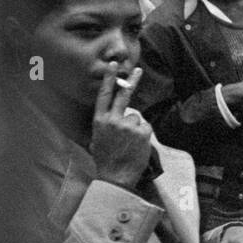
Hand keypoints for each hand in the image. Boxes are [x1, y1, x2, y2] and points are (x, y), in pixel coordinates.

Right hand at [91, 64, 153, 190]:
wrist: (116, 176)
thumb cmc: (106, 160)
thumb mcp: (97, 140)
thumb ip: (105, 125)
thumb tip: (113, 117)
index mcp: (99, 121)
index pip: (104, 96)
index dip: (109, 80)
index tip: (113, 66)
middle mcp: (113, 120)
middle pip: (124, 96)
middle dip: (131, 81)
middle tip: (137, 70)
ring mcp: (128, 125)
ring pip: (136, 118)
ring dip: (136, 128)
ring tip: (129, 143)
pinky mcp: (142, 132)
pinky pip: (145, 127)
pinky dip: (144, 135)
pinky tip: (137, 145)